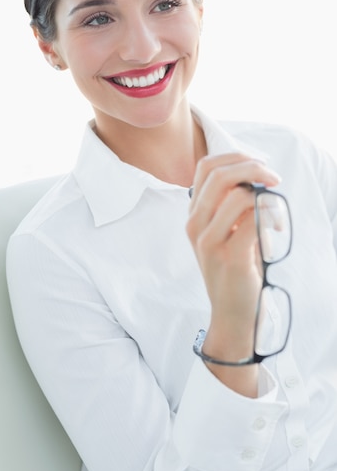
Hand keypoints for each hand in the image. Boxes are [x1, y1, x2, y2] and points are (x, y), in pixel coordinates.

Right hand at [186, 153, 280, 366]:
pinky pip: (251, 220)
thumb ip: (231, 205)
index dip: (235, 158)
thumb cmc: (235, 269)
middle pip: (219, 175)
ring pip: (237, 195)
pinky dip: (270, 214)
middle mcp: (195, 224)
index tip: (260, 165)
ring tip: (276, 210)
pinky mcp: (229, 257)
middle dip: (253, 168)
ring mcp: (208, 241)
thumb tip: (256, 176)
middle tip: (274, 179)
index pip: (206, 167)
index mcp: (194, 214)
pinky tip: (275, 225)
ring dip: (266, 195)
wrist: (231, 312)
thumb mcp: (225, 232)